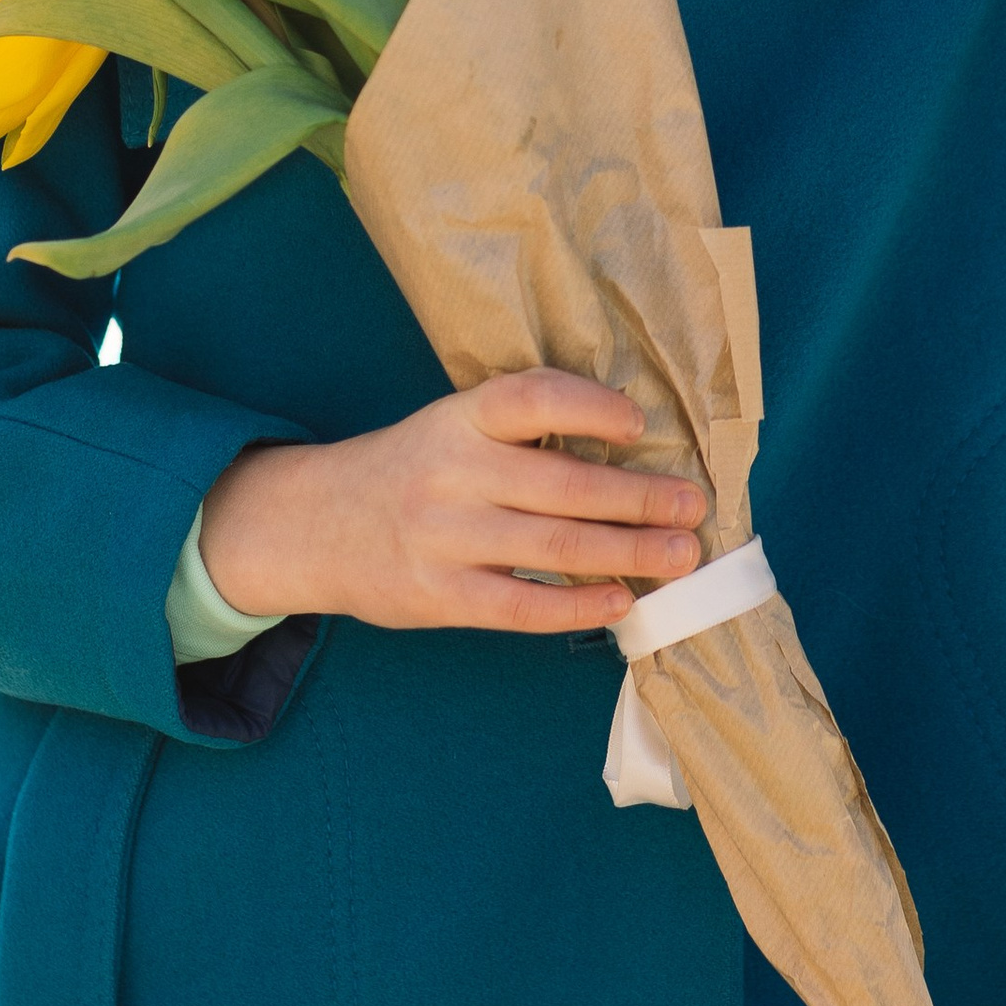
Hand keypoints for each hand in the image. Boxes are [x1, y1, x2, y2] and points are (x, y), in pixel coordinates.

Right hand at [196, 369, 703, 634]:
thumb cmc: (411, 470)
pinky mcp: (437, 595)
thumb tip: (627, 451)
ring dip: (626, 553)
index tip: (638, 423)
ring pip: (551, 548)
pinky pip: (519, 606)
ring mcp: (443, 538)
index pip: (533, 399)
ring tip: (678, 555)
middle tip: (691, 506)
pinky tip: (618, 601)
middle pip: (562, 486)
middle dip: (638, 498)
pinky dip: (575, 606)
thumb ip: (521, 433)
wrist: (314, 524)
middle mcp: (452, 472)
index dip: (590, 407)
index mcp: (460, 418)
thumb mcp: (451, 426)